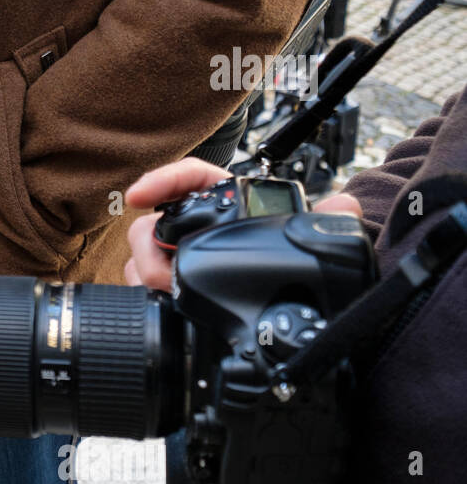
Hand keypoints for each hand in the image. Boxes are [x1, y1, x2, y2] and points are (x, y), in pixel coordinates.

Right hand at [120, 158, 361, 291]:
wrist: (292, 303)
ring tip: (164, 292)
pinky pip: (146, 282)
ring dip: (146, 272)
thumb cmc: (293, 261)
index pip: (189, 180)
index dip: (163, 181)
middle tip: (162, 276)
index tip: (139, 195)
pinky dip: (146, 291)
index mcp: (228, 204)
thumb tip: (344, 206)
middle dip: (151, 247)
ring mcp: (181, 256)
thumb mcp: (310, 241)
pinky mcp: (174, 284)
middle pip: (156, 222)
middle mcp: (199, 226)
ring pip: (145, 254)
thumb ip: (326, 222)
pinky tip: (159, 302)